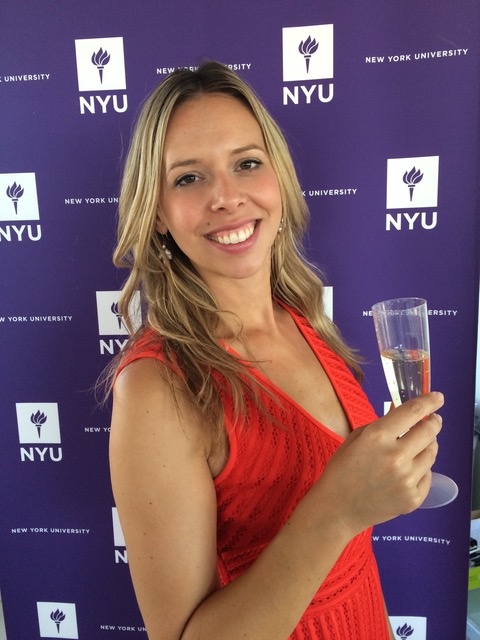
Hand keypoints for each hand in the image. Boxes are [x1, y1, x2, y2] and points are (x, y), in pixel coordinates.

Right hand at [316, 392, 443, 537]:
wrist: (338, 508)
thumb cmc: (342, 469)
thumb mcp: (357, 438)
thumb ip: (382, 425)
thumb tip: (406, 416)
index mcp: (378, 437)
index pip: (413, 412)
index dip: (429, 402)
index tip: (439, 397)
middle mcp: (396, 456)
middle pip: (429, 432)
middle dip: (434, 422)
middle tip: (433, 421)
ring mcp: (407, 479)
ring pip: (432, 453)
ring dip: (427, 446)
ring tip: (416, 447)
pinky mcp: (413, 498)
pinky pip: (428, 476)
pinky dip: (421, 470)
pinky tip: (407, 471)